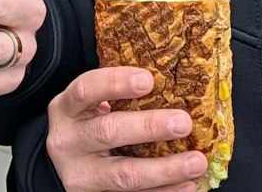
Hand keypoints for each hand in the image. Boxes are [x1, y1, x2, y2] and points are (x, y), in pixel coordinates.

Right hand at [47, 67, 207, 191]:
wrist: (66, 164)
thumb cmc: (87, 125)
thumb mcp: (89, 106)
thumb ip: (117, 94)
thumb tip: (173, 80)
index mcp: (66, 109)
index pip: (85, 90)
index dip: (115, 83)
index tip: (148, 80)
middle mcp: (68, 142)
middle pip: (108, 132)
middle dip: (149, 127)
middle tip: (183, 123)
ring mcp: (80, 175)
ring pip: (124, 174)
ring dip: (165, 169)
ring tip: (196, 162)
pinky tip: (187, 185)